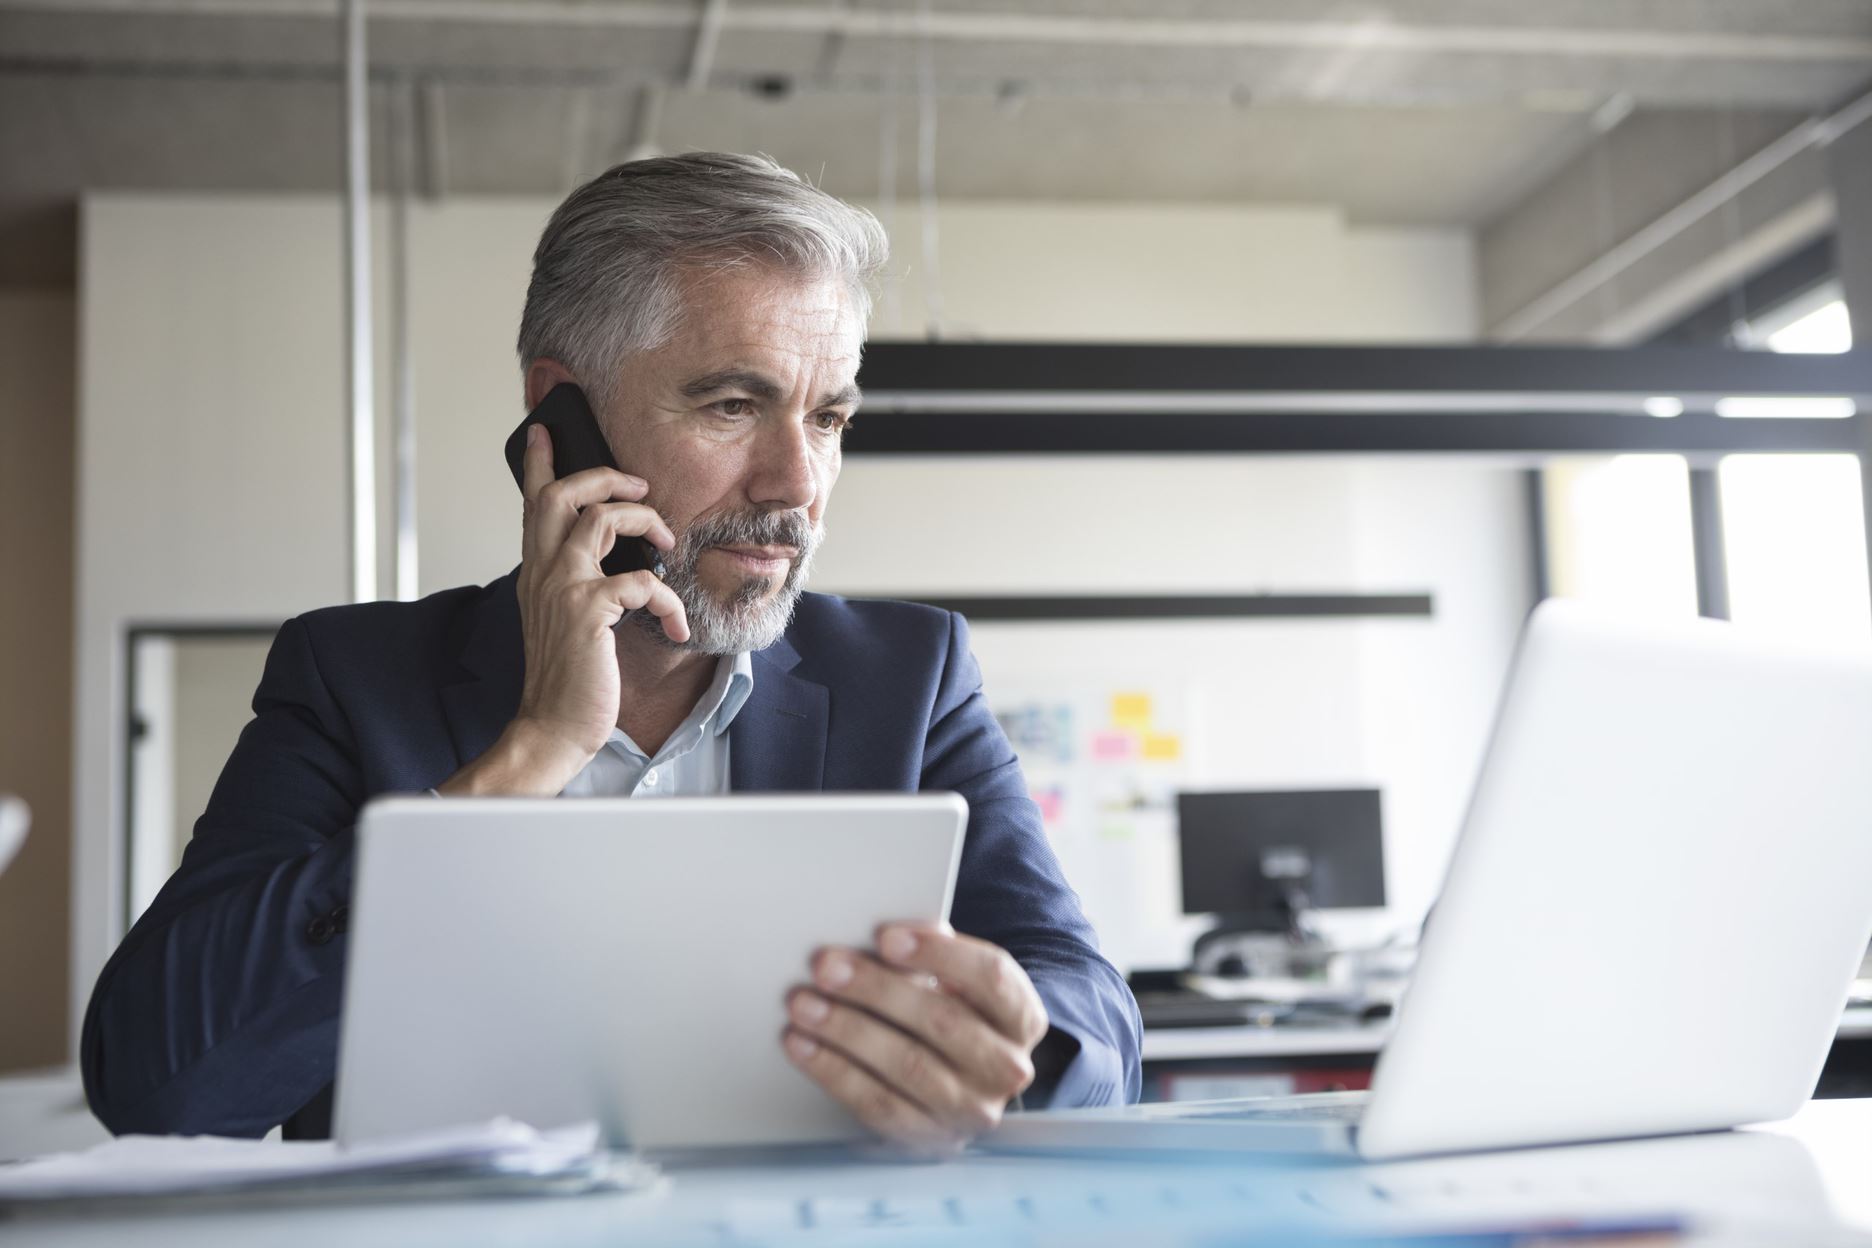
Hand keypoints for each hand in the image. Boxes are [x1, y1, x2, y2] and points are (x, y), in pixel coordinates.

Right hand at [437, 423, 687, 796]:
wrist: (553, 728)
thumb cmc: (568, 678)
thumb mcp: (566, 621)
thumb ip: (578, 585)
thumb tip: (615, 562)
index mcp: (538, 573)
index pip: (532, 505)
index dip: (538, 463)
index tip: (543, 431)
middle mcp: (544, 573)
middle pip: (564, 494)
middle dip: (604, 476)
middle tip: (638, 484)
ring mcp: (563, 589)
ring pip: (600, 519)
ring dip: (644, 522)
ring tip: (666, 542)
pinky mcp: (589, 612)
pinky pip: (641, 581)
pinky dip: (668, 599)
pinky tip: (676, 624)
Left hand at [782, 923, 1050, 1157]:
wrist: (961, 1081)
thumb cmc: (952, 1012)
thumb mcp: (957, 980)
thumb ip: (934, 952)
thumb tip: (888, 937)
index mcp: (1022, 1016)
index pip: (990, 977)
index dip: (937, 954)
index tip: (884, 936)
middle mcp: (1007, 1068)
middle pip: (942, 1021)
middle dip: (877, 990)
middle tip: (825, 967)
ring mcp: (972, 1110)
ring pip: (908, 1065)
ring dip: (847, 1031)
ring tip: (803, 1005)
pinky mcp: (931, 1139)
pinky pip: (878, 1105)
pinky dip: (834, 1072)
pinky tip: (802, 1045)